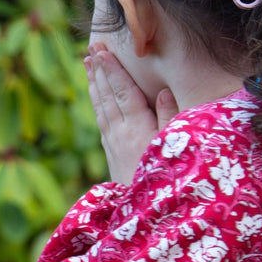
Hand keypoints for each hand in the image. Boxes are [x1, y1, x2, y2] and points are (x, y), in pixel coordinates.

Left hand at [84, 43, 178, 186]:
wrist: (145, 213)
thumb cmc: (167, 179)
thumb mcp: (173, 149)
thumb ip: (170, 119)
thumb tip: (164, 91)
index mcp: (138, 128)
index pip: (123, 92)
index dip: (113, 69)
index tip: (102, 51)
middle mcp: (121, 133)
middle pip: (108, 95)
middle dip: (100, 70)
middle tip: (91, 48)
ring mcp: (113, 143)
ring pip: (101, 107)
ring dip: (95, 84)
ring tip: (89, 64)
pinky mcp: (111, 152)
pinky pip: (101, 121)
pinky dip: (97, 103)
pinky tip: (96, 95)